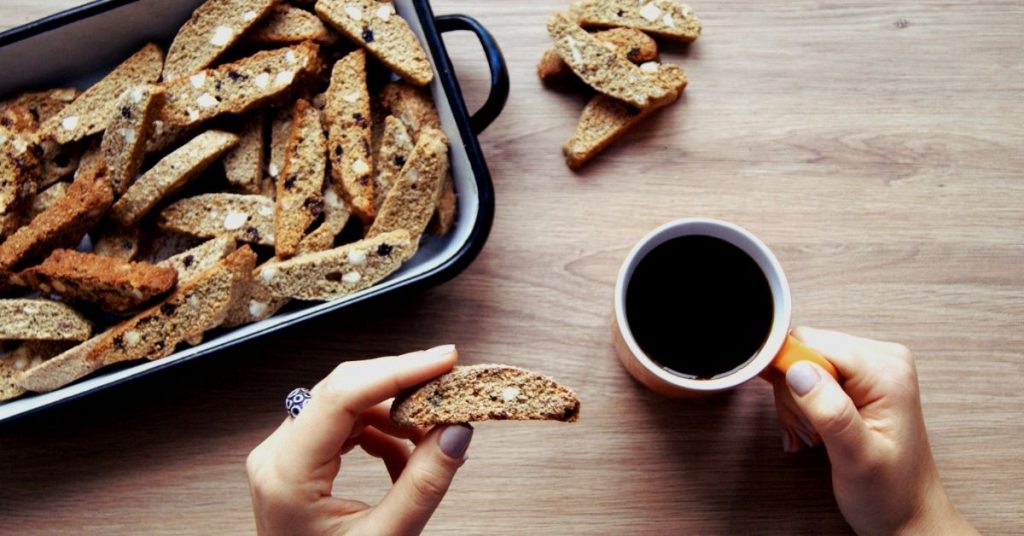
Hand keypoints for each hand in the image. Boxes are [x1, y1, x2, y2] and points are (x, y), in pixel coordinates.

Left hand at [246, 345, 472, 535]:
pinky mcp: (296, 463)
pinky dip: (382, 436)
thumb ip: (424, 484)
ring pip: (347, 406)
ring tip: (434, 438)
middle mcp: (276, 456)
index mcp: (287, 474)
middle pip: (343, 391)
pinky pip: (345, 428)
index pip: (342, 395)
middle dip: (403, 387)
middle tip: (451, 385)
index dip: (398, 370)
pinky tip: (408, 460)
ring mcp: (283, 458)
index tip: (443, 360)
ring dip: (396, 416)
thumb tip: (458, 432)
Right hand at [770, 327, 976, 534]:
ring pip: (802, 362)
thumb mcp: (857, 459)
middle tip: (808, 431)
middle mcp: (882, 359)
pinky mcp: (859, 378)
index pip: (813, 342)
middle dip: (792, 392)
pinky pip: (811, 373)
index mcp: (886, 371)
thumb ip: (830, 412)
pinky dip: (802, 401)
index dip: (791, 374)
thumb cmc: (891, 493)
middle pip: (805, 349)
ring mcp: (870, 367)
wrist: (909, 515)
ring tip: (813, 433)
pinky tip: (813, 425)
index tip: (797, 413)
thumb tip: (798, 370)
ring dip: (795, 401)